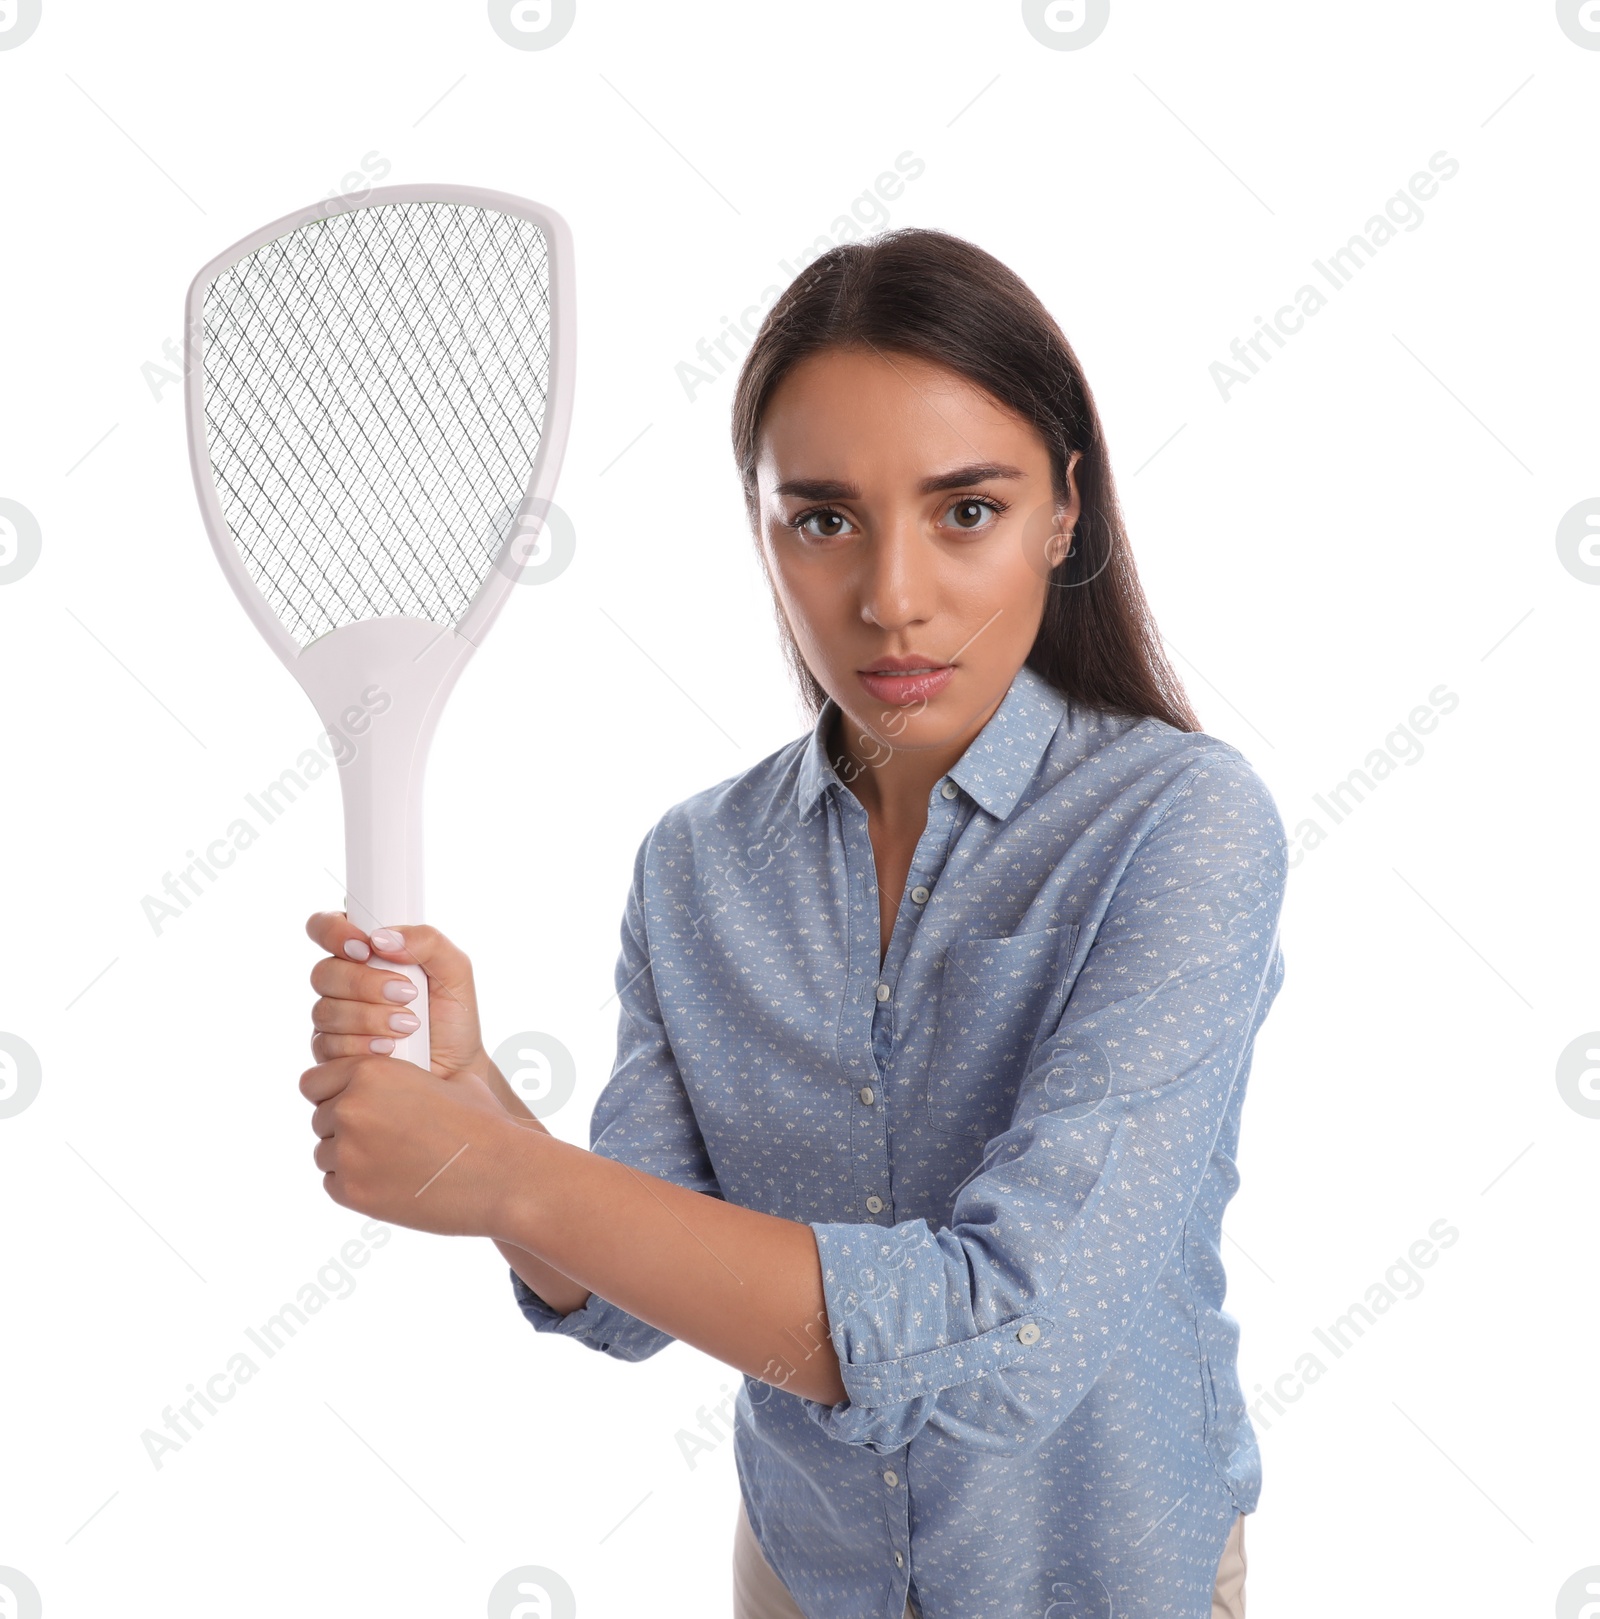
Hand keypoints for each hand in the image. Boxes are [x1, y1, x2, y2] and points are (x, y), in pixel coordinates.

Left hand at [300, 1053, 525, 1236]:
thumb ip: (410, 1079)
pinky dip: (356, 1185)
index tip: (357, 1105)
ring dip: (350, 1157)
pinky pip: (333, 1184)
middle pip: (320, 1118)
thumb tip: (401, 1084)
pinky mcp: (352, 1192)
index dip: (334, 1092)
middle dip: (346, 1127)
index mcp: (371, 1072)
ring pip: (326, 1153)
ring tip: (396, 1162)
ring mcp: (348, 1153)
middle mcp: (351, 1108)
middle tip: (386, 1139)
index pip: (315, 1082)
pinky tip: (395, 1181)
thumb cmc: (485, 1126)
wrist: (503, 1175)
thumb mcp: (451, 1082)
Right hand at [305, 912, 486, 1077]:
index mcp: (367, 952)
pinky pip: (327, 1045)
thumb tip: (381, 937)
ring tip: (409, 1025)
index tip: (366, 948)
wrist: (457, 1069)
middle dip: (365, 984)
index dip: (334, 932)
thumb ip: (427, 941)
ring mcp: (334, 1018)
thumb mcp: (455, 970)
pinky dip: (362, 1044)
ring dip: (370, 1017)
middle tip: (407, 993)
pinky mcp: (331, 1052)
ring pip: (325, 1010)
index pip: (325, 926)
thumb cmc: (454, 1016)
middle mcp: (343, 982)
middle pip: (323, 972)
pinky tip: (390, 1048)